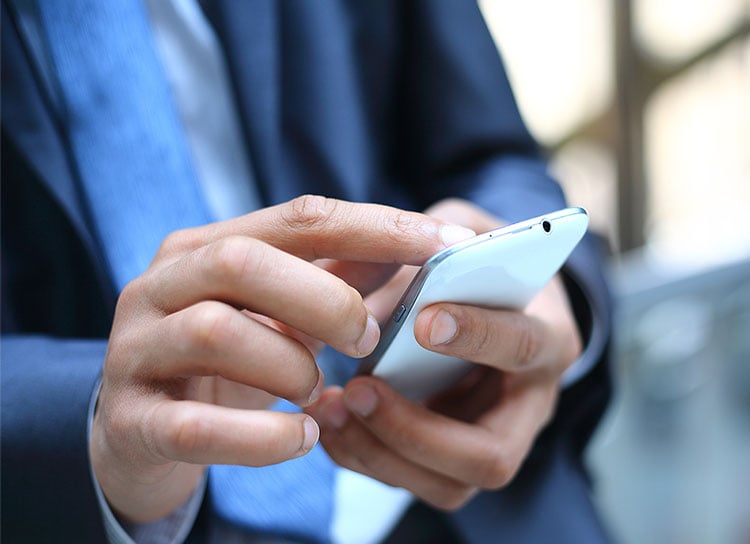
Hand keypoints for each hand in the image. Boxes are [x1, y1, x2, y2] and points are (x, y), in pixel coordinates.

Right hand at [91, 196, 474, 522]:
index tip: (444, 245)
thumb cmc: (225, 362)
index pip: (298, 218)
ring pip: (214, 333)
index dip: (376, 227)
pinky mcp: (132, 421)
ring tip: (318, 392)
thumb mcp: (276, 312)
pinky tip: (301, 437)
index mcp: (204, 247)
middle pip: (243, 262)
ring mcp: (136, 351)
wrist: (138, 434)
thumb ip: (335, 277)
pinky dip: (262, 437)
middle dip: (325, 300)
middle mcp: (160, 286)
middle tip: (367, 340)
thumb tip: (420, 245)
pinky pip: (195, 427)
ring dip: (291, 365)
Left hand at [309, 199, 582, 508]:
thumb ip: (432, 248)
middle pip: (492, 455)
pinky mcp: (455, 460)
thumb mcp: (464, 230)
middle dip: (417, 431)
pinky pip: (412, 482)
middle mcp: (531, 404)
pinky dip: (363, 457)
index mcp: (549, 336)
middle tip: (359, 389)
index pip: (523, 347)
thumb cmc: (479, 260)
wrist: (491, 296)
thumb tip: (382, 287)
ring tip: (330, 407)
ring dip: (380, 453)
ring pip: (449, 486)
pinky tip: (328, 421)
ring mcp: (495, 440)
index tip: (423, 321)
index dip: (478, 336)